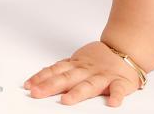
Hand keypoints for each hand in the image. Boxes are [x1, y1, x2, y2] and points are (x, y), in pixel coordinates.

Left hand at [23, 41, 144, 106]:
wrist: (126, 50)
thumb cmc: (100, 60)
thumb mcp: (79, 61)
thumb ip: (63, 69)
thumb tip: (40, 77)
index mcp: (77, 65)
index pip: (56, 70)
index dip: (42, 77)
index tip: (28, 85)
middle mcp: (87, 70)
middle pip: (67, 78)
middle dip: (50, 86)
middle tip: (36, 93)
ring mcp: (103, 76)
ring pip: (89, 85)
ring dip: (78, 92)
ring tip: (66, 100)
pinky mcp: (120, 82)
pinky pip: (119, 90)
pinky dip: (116, 96)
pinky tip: (113, 103)